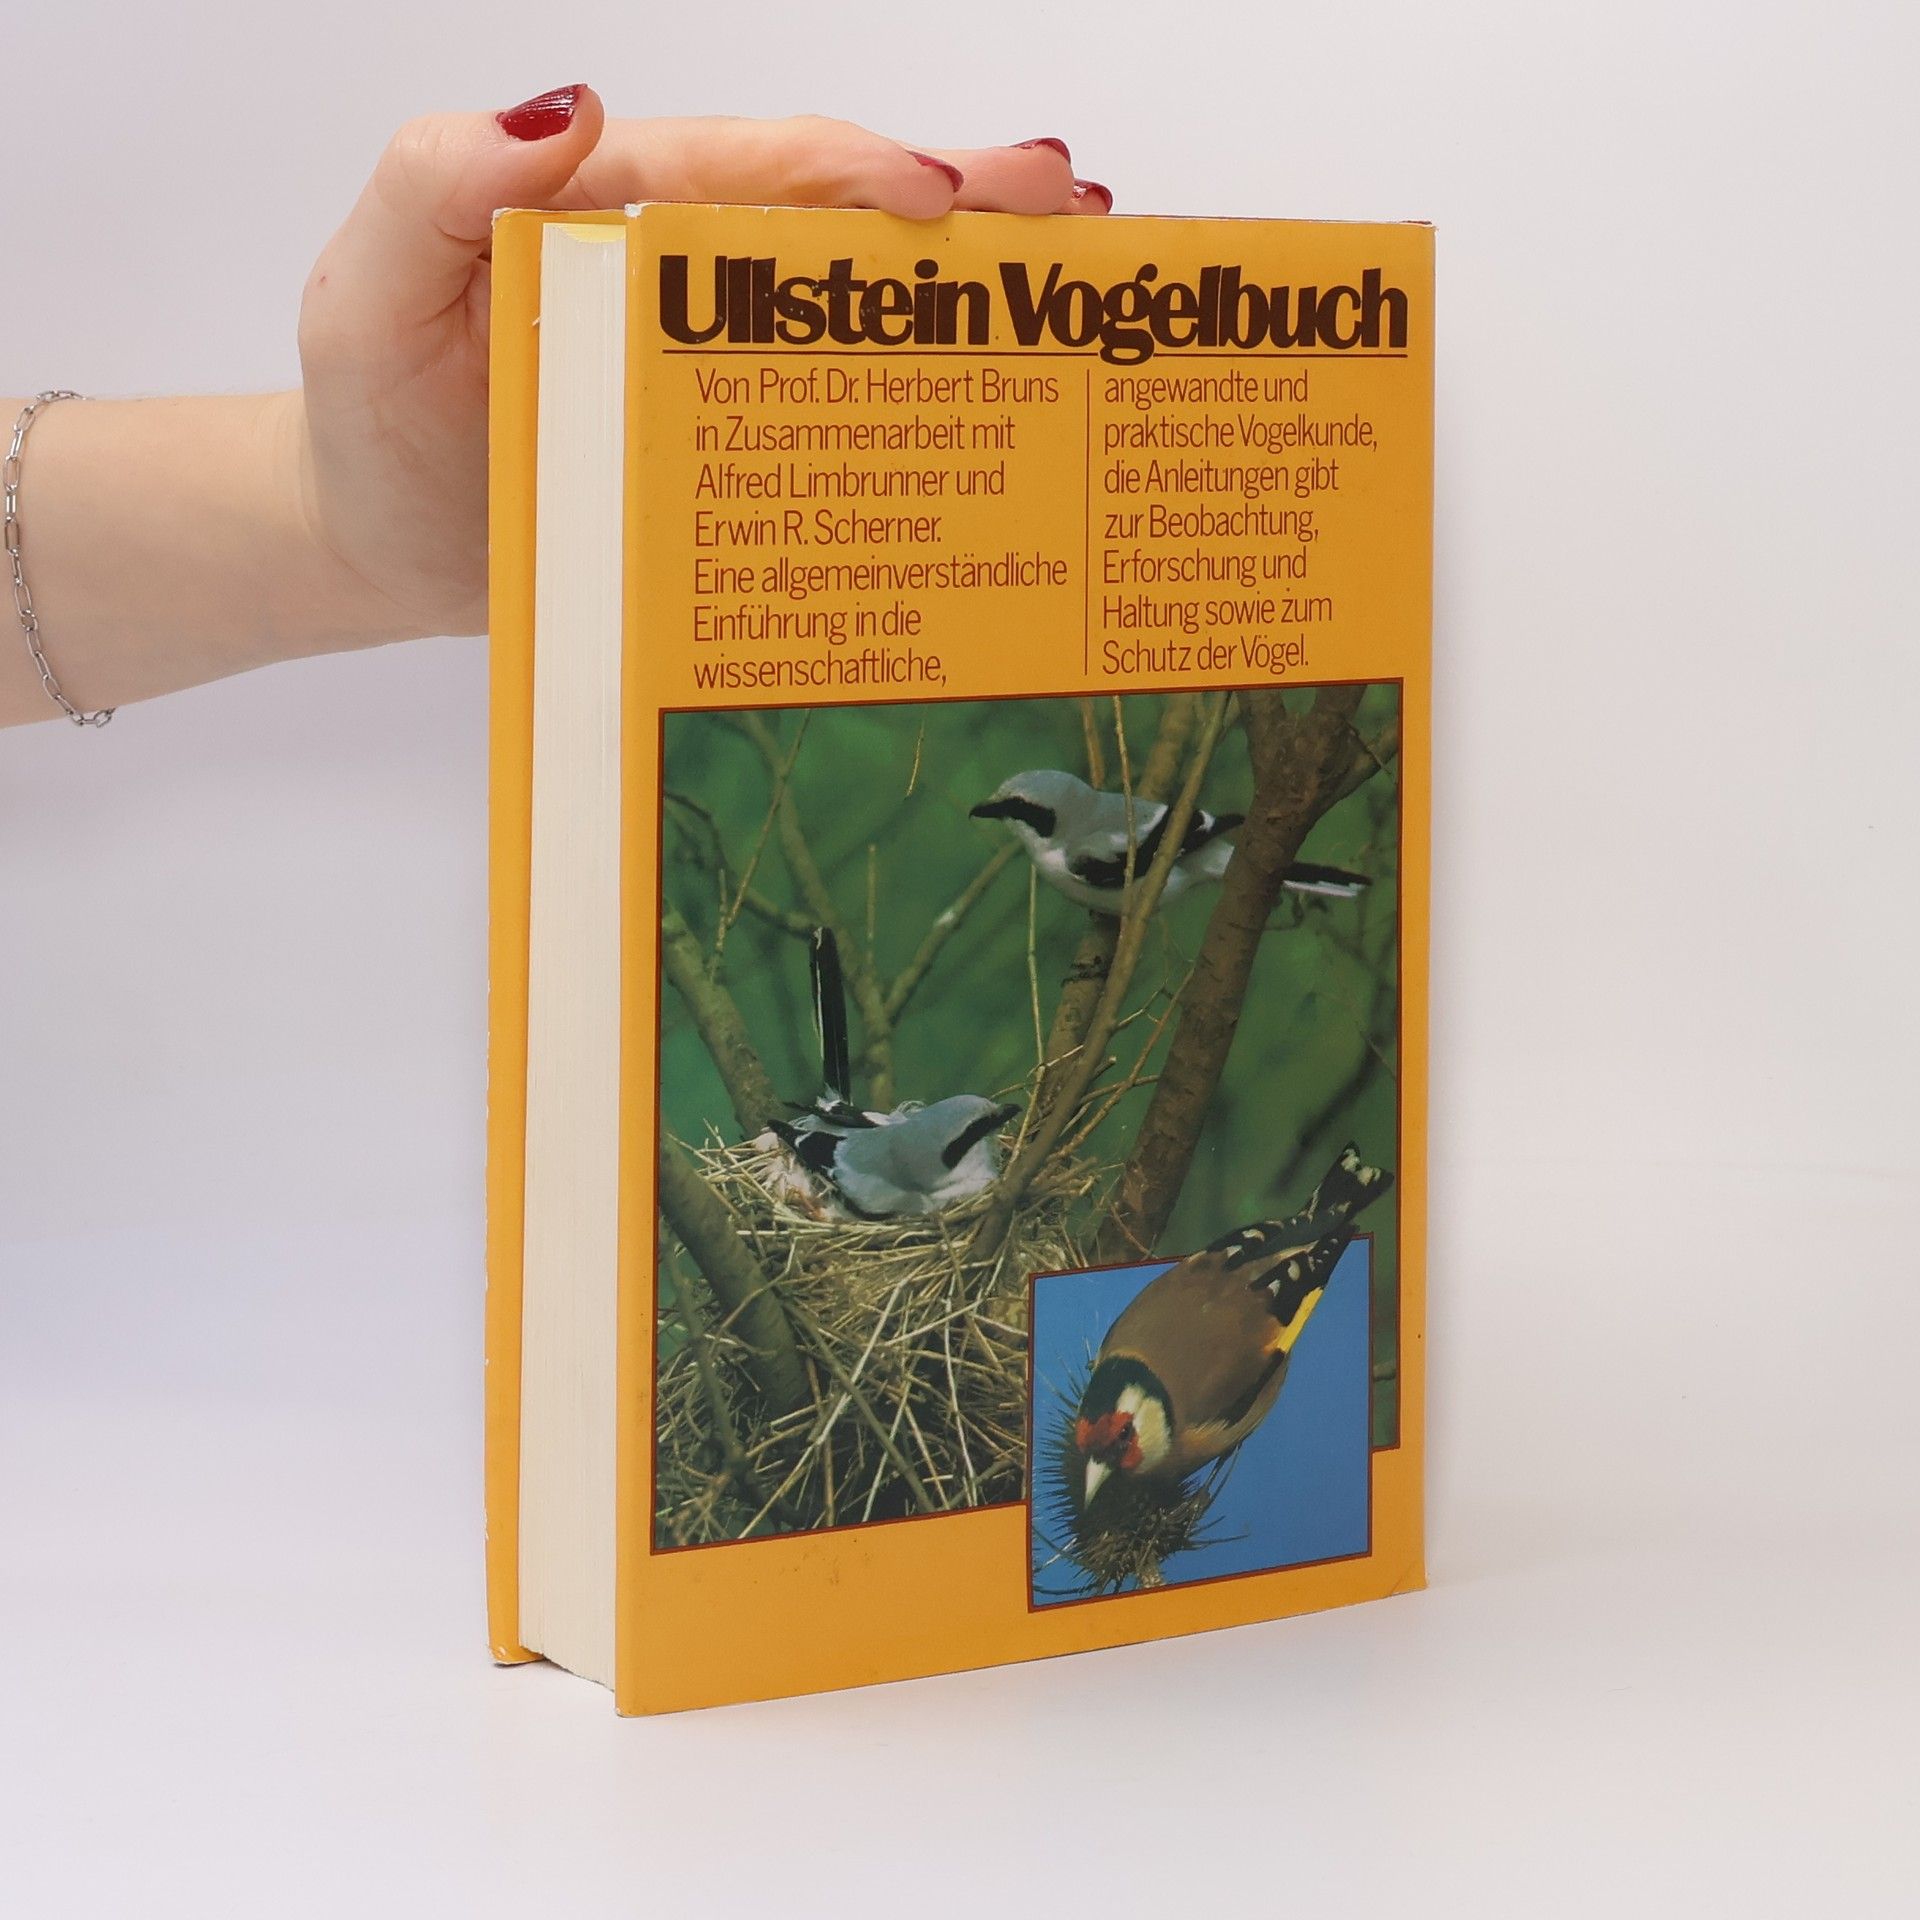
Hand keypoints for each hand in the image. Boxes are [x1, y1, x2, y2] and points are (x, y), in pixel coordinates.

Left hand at [296, 90, 1110, 642]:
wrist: (372, 540)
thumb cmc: (371, 414)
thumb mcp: (374, 286)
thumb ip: (441, 188)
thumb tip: (573, 111)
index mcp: (615, 214)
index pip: (751, 171)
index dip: (852, 173)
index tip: (945, 193)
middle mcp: (683, 276)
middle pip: (832, 221)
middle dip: (960, 203)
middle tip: (1075, 207)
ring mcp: (712, 363)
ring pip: (851, 306)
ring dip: (964, 284)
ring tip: (1074, 268)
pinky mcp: (726, 446)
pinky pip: (828, 409)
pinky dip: (915, 390)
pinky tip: (989, 391)